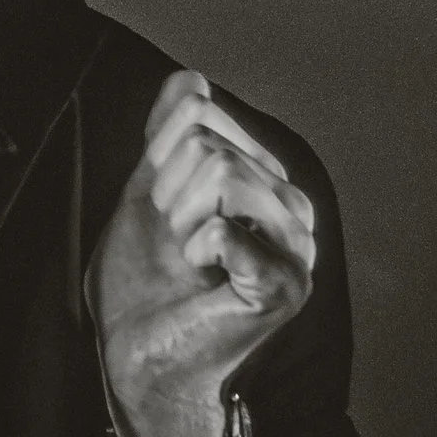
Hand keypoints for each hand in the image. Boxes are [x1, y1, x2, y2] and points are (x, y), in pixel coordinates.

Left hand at [90, 70, 316, 436]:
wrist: (139, 357)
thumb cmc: (145, 284)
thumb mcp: (147, 192)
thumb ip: (166, 135)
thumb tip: (192, 78)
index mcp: (265, 180)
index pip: (202, 112)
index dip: (158, 155)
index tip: (162, 208)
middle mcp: (293, 207)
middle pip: (209, 142)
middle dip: (168, 190)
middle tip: (173, 240)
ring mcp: (296, 246)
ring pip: (221, 171)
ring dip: (180, 219)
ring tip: (187, 256)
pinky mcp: (286, 284)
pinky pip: (226, 229)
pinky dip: (196, 249)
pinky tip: (203, 276)